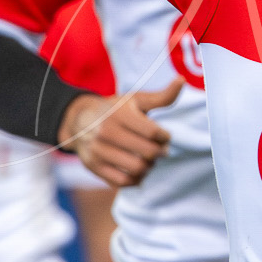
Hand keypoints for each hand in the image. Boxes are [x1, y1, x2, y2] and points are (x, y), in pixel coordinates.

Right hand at [59, 81, 183, 186]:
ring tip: (149, 160)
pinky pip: (123, 182)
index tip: (164, 136)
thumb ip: (161, 96)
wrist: (79, 120)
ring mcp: (98, 151)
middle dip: (160, 153)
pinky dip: (136, 179)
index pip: (154, 133)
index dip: (165, 137)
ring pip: (137, 169)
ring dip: (150, 166)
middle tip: (160, 150)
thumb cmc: (115, 109)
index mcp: (119, 114)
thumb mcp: (135, 99)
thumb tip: (181, 80)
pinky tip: (139, 170)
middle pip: (148, 153)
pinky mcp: (94, 166)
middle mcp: (106, 132)